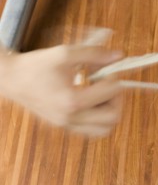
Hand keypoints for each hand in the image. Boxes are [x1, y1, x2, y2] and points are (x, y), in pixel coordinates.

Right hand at [0, 45, 122, 136]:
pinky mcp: (65, 126)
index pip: (111, 93)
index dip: (114, 77)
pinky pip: (93, 130)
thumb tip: (119, 56)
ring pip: (105, 129)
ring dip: (110, 110)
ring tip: (101, 93)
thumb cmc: (35, 66)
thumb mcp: (65, 53)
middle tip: (108, 83)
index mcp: (71, 101)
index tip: (106, 69)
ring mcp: (67, 125)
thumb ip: (94, 54)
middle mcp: (70, 118)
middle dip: (117, 98)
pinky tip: (92, 100)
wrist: (11, 79)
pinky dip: (100, 118)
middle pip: (113, 117)